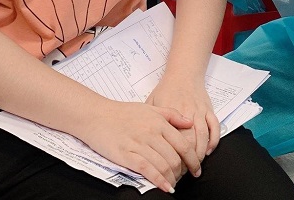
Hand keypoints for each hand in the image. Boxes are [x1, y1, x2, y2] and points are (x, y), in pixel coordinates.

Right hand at [79, 99, 197, 192]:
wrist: (96, 115)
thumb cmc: (122, 112)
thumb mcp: (150, 107)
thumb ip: (171, 114)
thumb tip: (190, 122)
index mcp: (159, 122)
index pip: (184, 144)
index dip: (193, 159)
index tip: (196, 168)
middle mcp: (151, 133)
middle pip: (175, 158)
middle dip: (182, 172)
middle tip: (183, 178)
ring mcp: (139, 144)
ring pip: (163, 165)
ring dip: (171, 178)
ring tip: (173, 184)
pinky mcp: (126, 154)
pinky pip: (147, 170)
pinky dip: (158, 180)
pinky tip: (164, 187)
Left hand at [146, 76, 220, 175]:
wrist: (183, 72)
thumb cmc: (166, 88)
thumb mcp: (152, 102)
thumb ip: (148, 120)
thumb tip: (140, 139)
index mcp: (170, 112)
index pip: (172, 140)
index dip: (171, 156)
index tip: (169, 168)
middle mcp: (186, 112)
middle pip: (188, 141)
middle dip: (187, 160)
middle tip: (183, 174)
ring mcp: (199, 111)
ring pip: (203, 136)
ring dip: (200, 154)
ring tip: (196, 168)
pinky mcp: (209, 109)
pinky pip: (214, 127)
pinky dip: (213, 140)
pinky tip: (208, 151)